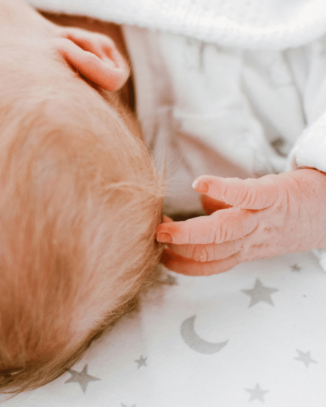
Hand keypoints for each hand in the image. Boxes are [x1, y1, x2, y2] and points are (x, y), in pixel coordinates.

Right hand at [156, 169, 325, 275]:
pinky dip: (222, 191)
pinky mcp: (274, 195)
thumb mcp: (261, 224)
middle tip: (155, 239)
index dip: (185, 264)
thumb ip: (230, 217)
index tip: (162, 257)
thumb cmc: (295, 212)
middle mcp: (253, 239)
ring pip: (223, 232)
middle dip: (181, 249)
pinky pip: (246, 196)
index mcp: (249, 247)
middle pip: (213, 251)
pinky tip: (200, 185)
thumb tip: (203, 202)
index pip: (212, 263)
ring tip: (165, 226)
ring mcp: (262, 218)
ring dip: (190, 233)